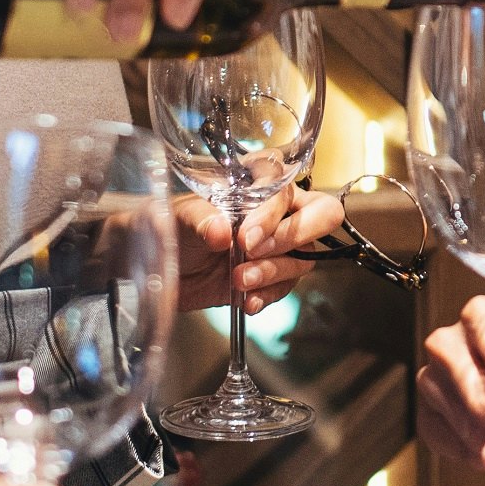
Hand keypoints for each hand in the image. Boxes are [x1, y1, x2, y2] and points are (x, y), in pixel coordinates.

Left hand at [176, 185, 334, 315]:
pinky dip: (268, 296)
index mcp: (259, 183)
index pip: (287, 189)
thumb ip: (202, 219)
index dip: (272, 214)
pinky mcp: (271, 277)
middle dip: (292, 237)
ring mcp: (279, 246)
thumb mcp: (181, 218)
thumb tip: (221, 231)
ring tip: (239, 280)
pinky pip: (288, 287)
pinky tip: (246, 301)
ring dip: (272, 272)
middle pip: (323, 215)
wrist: (161, 267)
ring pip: (304, 258)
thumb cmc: (173, 228)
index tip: (243, 237)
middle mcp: (278, 211)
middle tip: (253, 252)